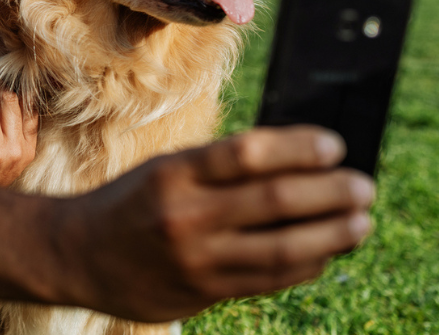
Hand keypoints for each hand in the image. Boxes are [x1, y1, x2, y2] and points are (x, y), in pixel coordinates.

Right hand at [54, 125, 374, 321]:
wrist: (75, 255)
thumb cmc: (131, 203)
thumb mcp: (166, 170)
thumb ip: (222, 169)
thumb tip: (301, 164)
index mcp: (174, 172)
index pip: (248, 153)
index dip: (299, 148)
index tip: (336, 146)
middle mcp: (185, 215)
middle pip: (274, 201)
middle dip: (330, 193)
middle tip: (364, 187)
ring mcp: (194, 259)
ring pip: (281, 249)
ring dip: (331, 235)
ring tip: (360, 222)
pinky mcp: (201, 293)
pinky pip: (267, 281)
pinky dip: (304, 265)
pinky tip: (324, 252)